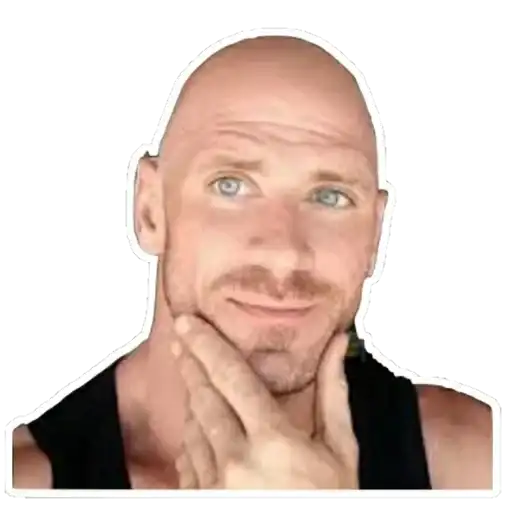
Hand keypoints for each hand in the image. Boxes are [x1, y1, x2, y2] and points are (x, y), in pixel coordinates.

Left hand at [171, 315, 358, 489]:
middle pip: (202, 397)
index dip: (207, 345)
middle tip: (182, 340)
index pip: (231, 378)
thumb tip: (336, 345)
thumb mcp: (341, 450)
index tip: (189, 324)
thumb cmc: (332, 503)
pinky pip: (186, 459)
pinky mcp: (199, 501)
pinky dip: (192, 438)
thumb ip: (334, 392)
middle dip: (191, 363)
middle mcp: (236, 461)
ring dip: (192, 400)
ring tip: (196, 380)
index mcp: (274, 441)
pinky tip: (200, 429)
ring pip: (191, 426)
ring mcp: (212, 485)